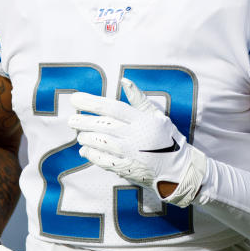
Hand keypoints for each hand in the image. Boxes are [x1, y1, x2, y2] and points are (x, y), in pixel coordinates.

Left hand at [68, 77, 206, 206]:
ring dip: (86, 137)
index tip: (76, 99)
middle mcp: (134, 136)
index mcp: (142, 120)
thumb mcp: (157, 116)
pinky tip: (85, 150)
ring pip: (100, 142)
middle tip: (71, 119)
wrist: (178, 169)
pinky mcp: (126, 168)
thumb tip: (124, 80)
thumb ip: (139, 99)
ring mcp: (129, 153)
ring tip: (79, 133)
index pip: (112, 108)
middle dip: (83, 121)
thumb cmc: (167, 139)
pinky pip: (103, 160)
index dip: (92, 102)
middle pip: (103, 125)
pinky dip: (91, 155)